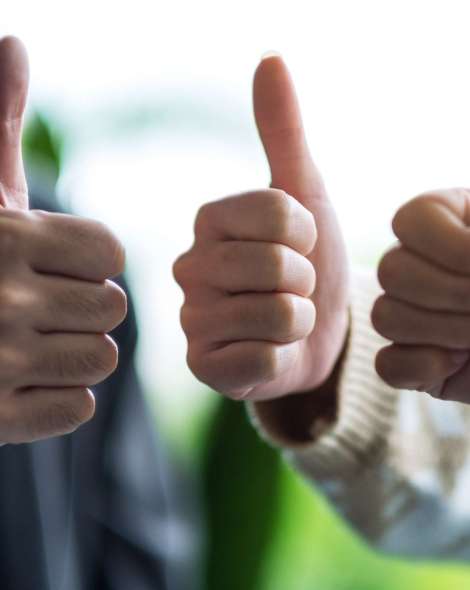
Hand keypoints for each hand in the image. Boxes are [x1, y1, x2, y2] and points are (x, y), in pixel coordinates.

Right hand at [0, 37, 126, 442]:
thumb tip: (14, 41)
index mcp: (8, 236)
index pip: (113, 256)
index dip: (94, 263)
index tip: (62, 265)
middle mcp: (0, 297)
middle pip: (113, 309)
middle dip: (86, 307)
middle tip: (45, 307)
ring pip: (101, 359)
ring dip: (78, 352)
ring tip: (36, 342)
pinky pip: (76, 407)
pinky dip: (59, 398)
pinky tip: (23, 383)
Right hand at [174, 55, 348, 400]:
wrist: (317, 331)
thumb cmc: (309, 261)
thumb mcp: (303, 194)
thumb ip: (283, 132)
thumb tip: (270, 60)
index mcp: (209, 221)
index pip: (278, 213)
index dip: (308, 233)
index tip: (301, 245)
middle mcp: (189, 268)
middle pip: (277, 264)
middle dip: (305, 280)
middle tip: (291, 287)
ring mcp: (193, 320)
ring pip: (276, 313)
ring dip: (298, 318)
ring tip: (282, 319)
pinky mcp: (203, 366)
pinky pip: (262, 359)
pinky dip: (282, 355)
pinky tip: (268, 351)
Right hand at [373, 188, 469, 401]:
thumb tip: (463, 281)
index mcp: (447, 223)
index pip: (410, 220)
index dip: (446, 245)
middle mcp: (419, 265)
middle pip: (391, 271)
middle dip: (448, 293)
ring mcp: (411, 314)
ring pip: (384, 316)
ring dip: (440, 331)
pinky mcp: (410, 360)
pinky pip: (387, 364)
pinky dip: (420, 367)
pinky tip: (457, 363)